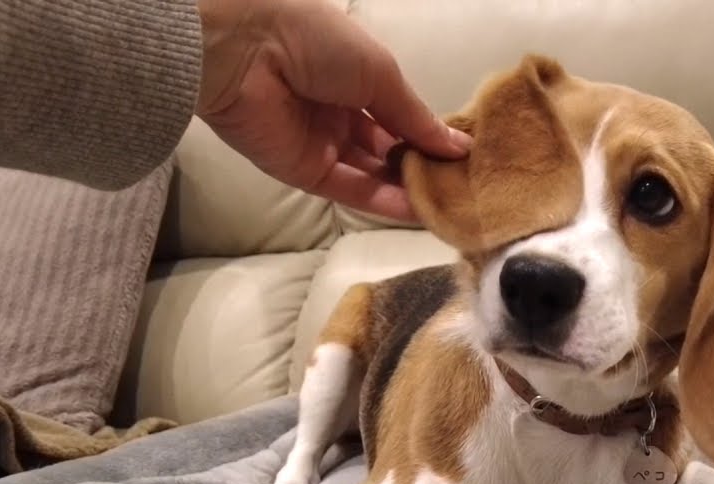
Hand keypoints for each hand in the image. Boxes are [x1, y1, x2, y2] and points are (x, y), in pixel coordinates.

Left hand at [195, 0, 470, 221]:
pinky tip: (420, 211)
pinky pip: (350, 190)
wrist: (247, 48)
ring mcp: (321, 145)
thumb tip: (458, 148)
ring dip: (409, 189)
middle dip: (423, 167)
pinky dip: (383, 202)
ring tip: (452, 206)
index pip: (400, 116)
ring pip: (372, 175)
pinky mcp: (303, 173)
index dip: (430, 136)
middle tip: (464, 188)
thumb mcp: (381, 74)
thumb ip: (416, 118)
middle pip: (388, 149)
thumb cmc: (319, 41)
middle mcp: (340, 113)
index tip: (466, 158)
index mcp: (356, 77)